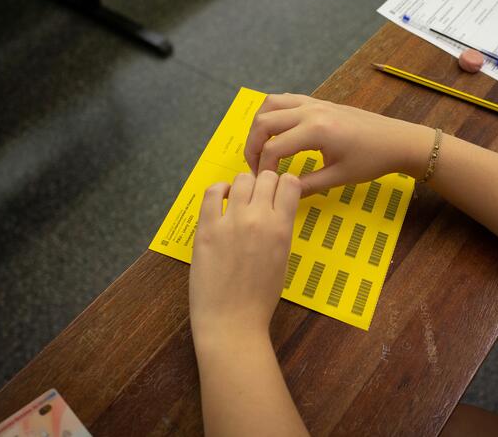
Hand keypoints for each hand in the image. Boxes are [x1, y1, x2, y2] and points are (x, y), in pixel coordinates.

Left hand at [189, 171, 300, 346]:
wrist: (232, 322)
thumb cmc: (260, 298)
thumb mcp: (282, 260)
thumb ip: (280, 231)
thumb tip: (274, 209)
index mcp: (282, 229)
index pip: (291, 183)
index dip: (285, 185)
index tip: (278, 194)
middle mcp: (259, 219)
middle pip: (267, 177)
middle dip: (265, 183)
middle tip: (258, 197)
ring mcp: (231, 222)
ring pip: (241, 179)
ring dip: (243, 185)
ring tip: (239, 200)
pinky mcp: (207, 228)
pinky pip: (213, 192)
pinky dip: (220, 190)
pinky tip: (222, 200)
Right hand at [244, 94, 432, 195]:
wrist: (397, 140)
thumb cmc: (372, 160)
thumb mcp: (339, 177)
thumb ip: (306, 186)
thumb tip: (281, 193)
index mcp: (316, 131)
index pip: (274, 149)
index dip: (263, 168)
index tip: (265, 184)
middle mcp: (311, 111)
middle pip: (264, 122)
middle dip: (252, 146)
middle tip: (256, 167)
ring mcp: (314, 103)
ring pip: (270, 105)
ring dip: (259, 125)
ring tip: (261, 148)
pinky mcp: (319, 101)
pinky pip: (285, 99)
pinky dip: (273, 113)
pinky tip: (276, 131)